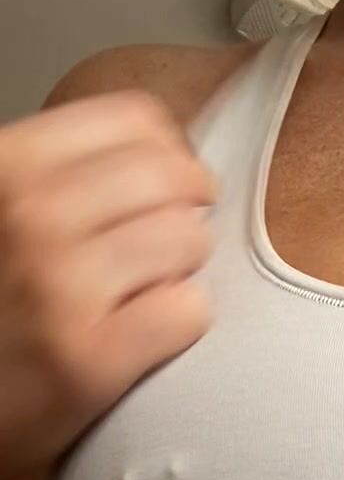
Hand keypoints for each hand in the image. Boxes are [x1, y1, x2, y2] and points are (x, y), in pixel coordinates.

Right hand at [0, 83, 217, 479]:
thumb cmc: (2, 308)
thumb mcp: (11, 214)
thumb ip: (68, 178)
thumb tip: (171, 153)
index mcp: (8, 164)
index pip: (138, 121)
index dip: (170, 157)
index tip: (167, 190)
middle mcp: (29, 214)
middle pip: (174, 177)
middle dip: (187, 213)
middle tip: (171, 249)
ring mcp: (59, 285)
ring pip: (189, 240)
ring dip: (185, 270)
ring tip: (149, 294)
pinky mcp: (90, 358)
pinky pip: (189, 311)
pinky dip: (182, 325)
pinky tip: (146, 337)